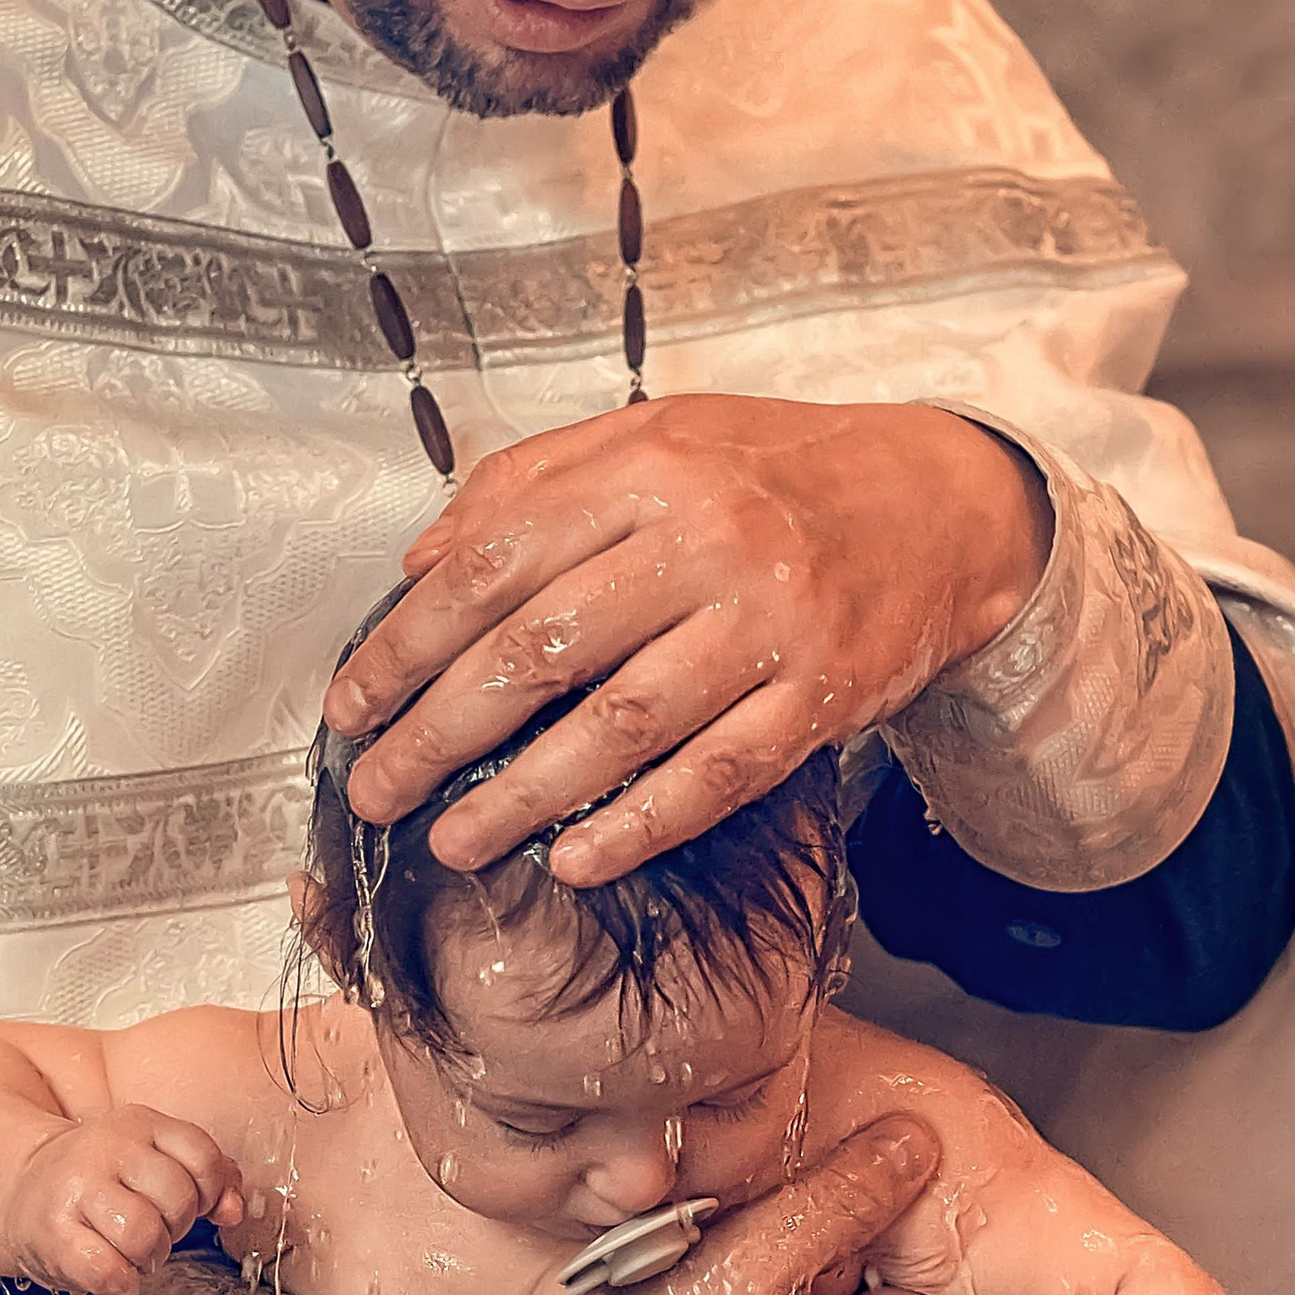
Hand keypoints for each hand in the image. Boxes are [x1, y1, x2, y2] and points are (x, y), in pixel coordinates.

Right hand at [2, 1107, 241, 1294]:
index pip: (203, 1156)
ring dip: (149, 1257)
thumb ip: (209, 1177)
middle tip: (155, 1232)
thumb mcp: (155, 1159)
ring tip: (134, 1253)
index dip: (209, 1192)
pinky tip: (116, 1275)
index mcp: (139, 1123)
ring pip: (145, 1235)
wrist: (22, 1188)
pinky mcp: (53, 1232)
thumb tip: (232, 1211)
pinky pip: (108, 1270)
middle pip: (178, 1199)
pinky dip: (122, 1282)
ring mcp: (76, 1188)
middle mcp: (106, 1148)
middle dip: (176, 1228)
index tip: (192, 1204)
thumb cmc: (102, 1180)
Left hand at [325, 397, 1052, 882]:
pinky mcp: (825, 693)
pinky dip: (642, 825)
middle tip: (375, 790)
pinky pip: (720, 775)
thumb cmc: (777, 472)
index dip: (407, 644)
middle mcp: (708, 539)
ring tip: (454, 843)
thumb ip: (532, 483)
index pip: (493, 563)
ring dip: (523, 796)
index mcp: (648, 468)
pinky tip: (576, 860)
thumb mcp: (655, 435)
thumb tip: (418, 562)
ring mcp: (772, 622)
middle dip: (439, 733)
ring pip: (622, 726)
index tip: (351, 705)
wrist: (944, 503)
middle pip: (541, 651)